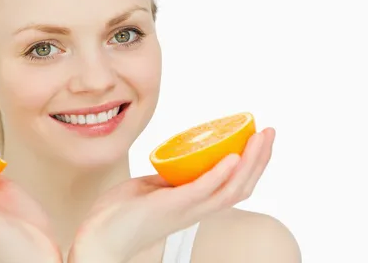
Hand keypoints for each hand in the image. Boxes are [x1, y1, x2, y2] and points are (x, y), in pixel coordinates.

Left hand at [69, 128, 274, 262]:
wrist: (98, 236)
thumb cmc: (121, 215)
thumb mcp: (152, 188)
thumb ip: (170, 179)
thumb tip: (180, 161)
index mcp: (194, 204)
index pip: (234, 186)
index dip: (252, 165)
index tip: (259, 139)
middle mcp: (196, 209)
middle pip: (241, 186)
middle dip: (259, 159)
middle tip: (269, 132)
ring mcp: (185, 209)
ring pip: (229, 189)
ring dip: (248, 163)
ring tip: (259, 138)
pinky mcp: (170, 207)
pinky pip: (200, 191)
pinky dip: (218, 175)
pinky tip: (231, 157)